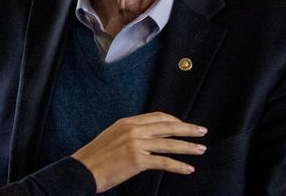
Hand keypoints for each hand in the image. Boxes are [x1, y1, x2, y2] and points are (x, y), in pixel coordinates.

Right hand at [72, 112, 207, 192]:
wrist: (83, 169)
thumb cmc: (96, 157)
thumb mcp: (112, 136)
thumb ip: (130, 134)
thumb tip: (147, 137)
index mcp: (127, 122)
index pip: (157, 116)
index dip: (174, 120)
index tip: (184, 125)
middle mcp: (133, 130)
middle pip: (168, 126)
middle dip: (188, 129)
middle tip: (202, 131)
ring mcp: (136, 145)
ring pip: (170, 144)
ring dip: (188, 147)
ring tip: (201, 149)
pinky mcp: (137, 161)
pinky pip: (164, 162)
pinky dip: (178, 166)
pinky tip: (188, 168)